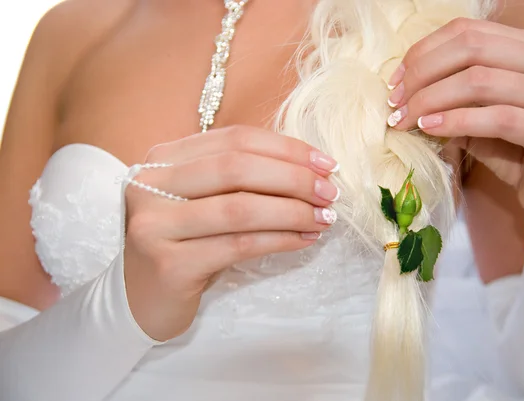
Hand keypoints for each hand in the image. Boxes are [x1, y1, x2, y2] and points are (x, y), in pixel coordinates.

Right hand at [123, 125, 339, 340]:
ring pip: (240, 208)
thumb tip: (309, 170)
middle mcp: (152, 185)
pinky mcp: (169, 264)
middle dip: (294, 178)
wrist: (141, 299)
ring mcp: (155, 225)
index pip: (234, 139)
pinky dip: (279, 240)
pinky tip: (303, 240)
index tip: (325, 163)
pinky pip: (238, 245)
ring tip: (324, 218)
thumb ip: (238, 178)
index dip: (286, 148)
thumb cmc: (183, 244)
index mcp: (164, 159)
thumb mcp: (201, 201)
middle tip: (330, 193)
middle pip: (237, 168)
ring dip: (292, 211)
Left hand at [386, 18, 523, 219]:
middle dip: (423, 74)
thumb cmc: (515, 149)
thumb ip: (450, 97)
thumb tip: (403, 90)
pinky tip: (430, 128)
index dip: (424, 53)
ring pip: (481, 80)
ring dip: (431, 99)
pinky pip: (497, 118)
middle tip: (396, 102)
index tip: (396, 81)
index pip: (469, 32)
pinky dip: (456, 121)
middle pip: (472, 48)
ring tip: (406, 119)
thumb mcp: (476, 116)